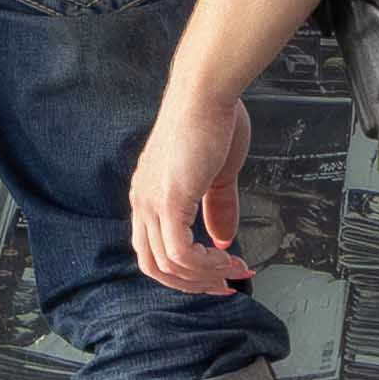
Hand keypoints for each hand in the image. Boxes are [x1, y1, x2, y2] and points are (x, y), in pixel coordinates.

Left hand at [128, 84, 255, 295]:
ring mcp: (151, 202)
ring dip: (206, 276)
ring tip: (236, 269)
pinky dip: (204, 265)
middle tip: (225, 286)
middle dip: (192, 285)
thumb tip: (223, 238)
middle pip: (154, 266)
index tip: (217, 275)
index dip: (185, 271)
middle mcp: (142, 202)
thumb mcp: (216, 174)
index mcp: (148, 195)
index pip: (155, 250)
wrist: (207, 93)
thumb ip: (218, 208)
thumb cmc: (211, 121)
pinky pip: (179, 253)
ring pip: (167, 265)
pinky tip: (226, 257)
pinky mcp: (168, 200)